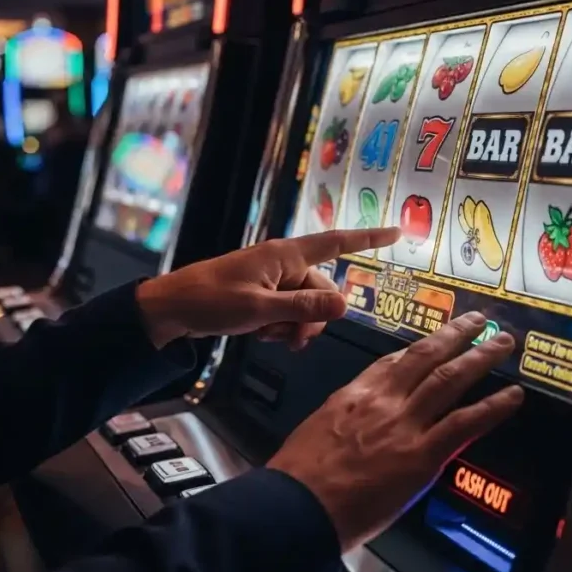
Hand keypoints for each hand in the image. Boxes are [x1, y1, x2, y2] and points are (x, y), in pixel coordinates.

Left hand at [136, 227, 399, 348]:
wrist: (173, 309)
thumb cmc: (210, 300)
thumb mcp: (260, 309)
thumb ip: (303, 308)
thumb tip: (344, 305)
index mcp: (284, 255)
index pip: (336, 243)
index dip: (369, 238)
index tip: (399, 231)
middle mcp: (282, 264)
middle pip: (322, 289)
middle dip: (313, 318)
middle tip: (290, 340)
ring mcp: (272, 281)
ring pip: (305, 306)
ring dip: (294, 327)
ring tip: (267, 336)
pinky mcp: (261, 296)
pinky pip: (287, 313)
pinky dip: (280, 327)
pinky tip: (260, 335)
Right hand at [267, 312, 524, 551]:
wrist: (298, 501)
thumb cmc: (298, 476)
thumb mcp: (314, 432)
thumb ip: (342, 425)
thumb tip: (354, 433)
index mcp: (351, 395)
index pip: (390, 363)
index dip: (417, 349)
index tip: (433, 341)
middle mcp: (380, 401)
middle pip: (424, 357)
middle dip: (454, 336)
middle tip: (479, 321)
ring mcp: (403, 425)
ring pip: (449, 379)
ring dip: (479, 357)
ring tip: (502, 343)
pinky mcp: (421, 454)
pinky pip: (463, 423)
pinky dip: (492, 407)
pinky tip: (513, 397)